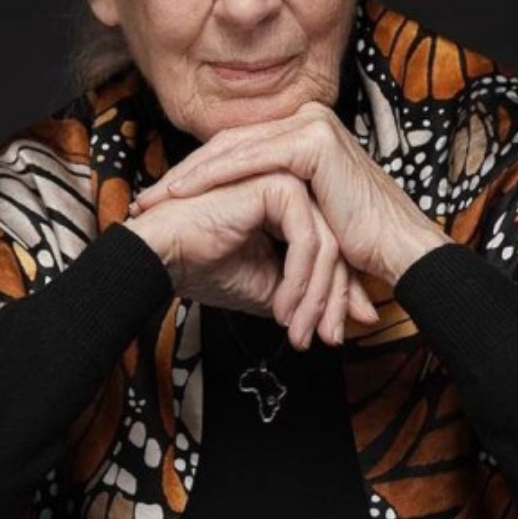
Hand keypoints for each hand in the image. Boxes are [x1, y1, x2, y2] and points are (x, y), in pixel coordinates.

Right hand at [125, 171, 377, 347]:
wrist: (159, 254)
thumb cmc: (202, 266)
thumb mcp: (270, 285)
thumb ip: (309, 289)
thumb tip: (357, 314)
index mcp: (290, 205)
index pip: (330, 250)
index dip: (336, 295)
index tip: (333, 334)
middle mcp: (294, 186)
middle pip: (335, 247)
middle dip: (332, 300)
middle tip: (326, 338)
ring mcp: (287, 179)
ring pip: (327, 246)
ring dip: (315, 297)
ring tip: (297, 330)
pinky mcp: (278, 184)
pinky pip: (307, 239)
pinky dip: (299, 280)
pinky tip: (282, 306)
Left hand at [132, 102, 450, 286]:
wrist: (398, 251)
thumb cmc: (357, 242)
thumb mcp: (303, 214)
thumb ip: (273, 199)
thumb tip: (232, 209)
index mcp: (303, 131)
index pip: (236, 148)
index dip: (196, 174)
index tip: (163, 200)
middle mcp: (308, 119)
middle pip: (229, 144)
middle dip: (184, 174)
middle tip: (147, 199)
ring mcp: (312, 124)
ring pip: (234, 149)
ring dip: (190, 176)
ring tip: (158, 199)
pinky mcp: (313, 141)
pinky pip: (252, 159)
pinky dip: (215, 177)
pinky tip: (186, 193)